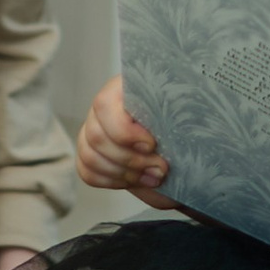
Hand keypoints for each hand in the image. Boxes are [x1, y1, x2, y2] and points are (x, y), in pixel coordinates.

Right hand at [77, 73, 171, 202]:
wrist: (181, 145)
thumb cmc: (181, 123)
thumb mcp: (180, 112)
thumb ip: (174, 113)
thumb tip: (178, 120)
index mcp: (122, 88)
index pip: (104, 105)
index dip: (124, 131)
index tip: (152, 145)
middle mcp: (102, 108)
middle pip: (96, 136)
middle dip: (130, 159)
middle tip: (160, 168)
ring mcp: (92, 130)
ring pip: (90, 156)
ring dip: (123, 173)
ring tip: (152, 177)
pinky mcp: (89, 153)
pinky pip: (87, 171)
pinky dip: (112, 181)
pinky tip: (135, 180)